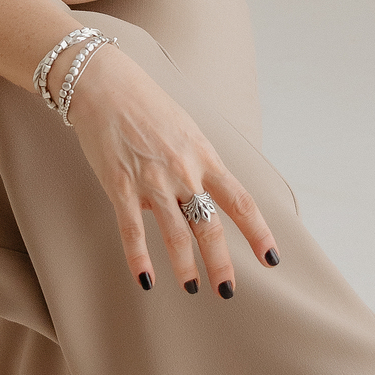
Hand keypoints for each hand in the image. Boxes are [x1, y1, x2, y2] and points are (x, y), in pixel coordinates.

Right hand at [64, 45, 279, 295]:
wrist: (104, 83)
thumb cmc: (146, 103)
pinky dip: (139, 258)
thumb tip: (202, 194)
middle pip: (210, 227)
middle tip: (227, 291)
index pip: (240, 202)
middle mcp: (183, 171)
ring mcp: (151, 180)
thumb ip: (197, 162)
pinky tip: (146, 280)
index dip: (258, 233)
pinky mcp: (120, 185)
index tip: (271, 259)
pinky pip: (132, 230)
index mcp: (204, 155)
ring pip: (176, 235)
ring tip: (192, 288)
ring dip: (186, 267)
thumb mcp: (185, 128)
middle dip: (221, 264)